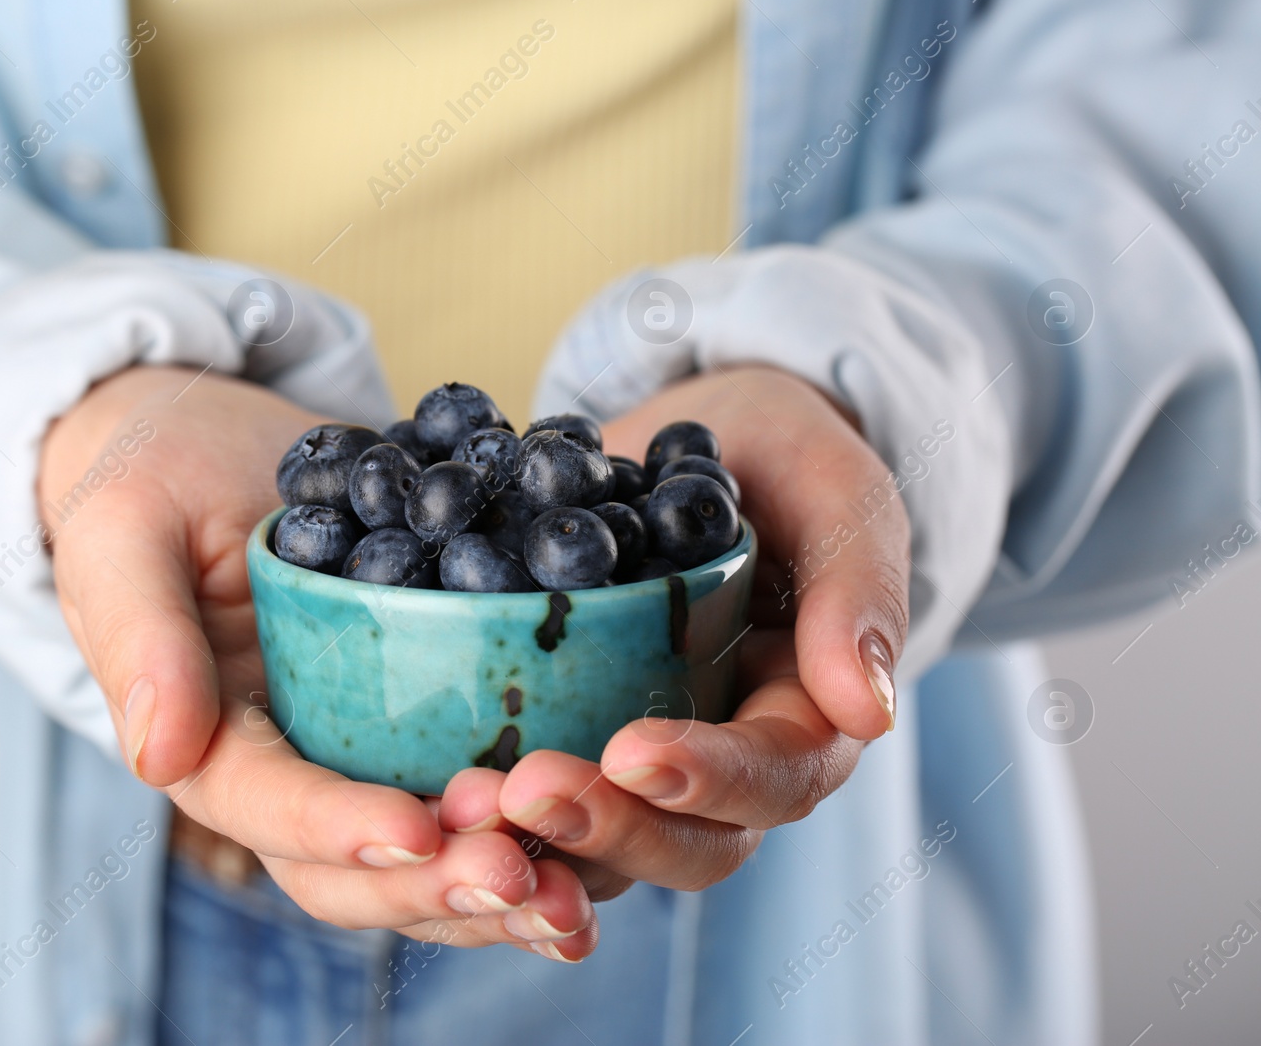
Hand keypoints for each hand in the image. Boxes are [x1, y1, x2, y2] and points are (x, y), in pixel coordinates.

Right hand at [39, 366, 596, 956]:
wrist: (210, 441)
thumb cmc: (151, 473)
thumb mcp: (124, 531)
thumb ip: (138, 636)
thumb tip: (159, 756)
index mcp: (204, 744)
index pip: (268, 807)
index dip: (340, 826)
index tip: (419, 825)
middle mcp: (284, 772)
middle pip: (352, 869)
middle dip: (437, 884)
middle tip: (523, 871)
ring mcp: (354, 756)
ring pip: (422, 862)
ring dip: (497, 888)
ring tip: (577, 895)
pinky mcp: (417, 727)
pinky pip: (471, 803)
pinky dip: (534, 839)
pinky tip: (605, 845)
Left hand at [440, 365, 907, 902]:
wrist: (691, 440)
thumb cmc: (780, 456)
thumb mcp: (834, 486)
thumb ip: (861, 581)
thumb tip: (866, 710)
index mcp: (806, 720)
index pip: (773, 779)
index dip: (707, 779)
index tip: (631, 750)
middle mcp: (726, 766)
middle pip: (685, 845)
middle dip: (606, 830)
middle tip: (518, 792)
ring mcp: (642, 763)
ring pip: (603, 851)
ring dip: (533, 843)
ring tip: (457, 808)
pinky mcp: (571, 742)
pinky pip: (536, 809)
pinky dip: (487, 817)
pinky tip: (426, 797)